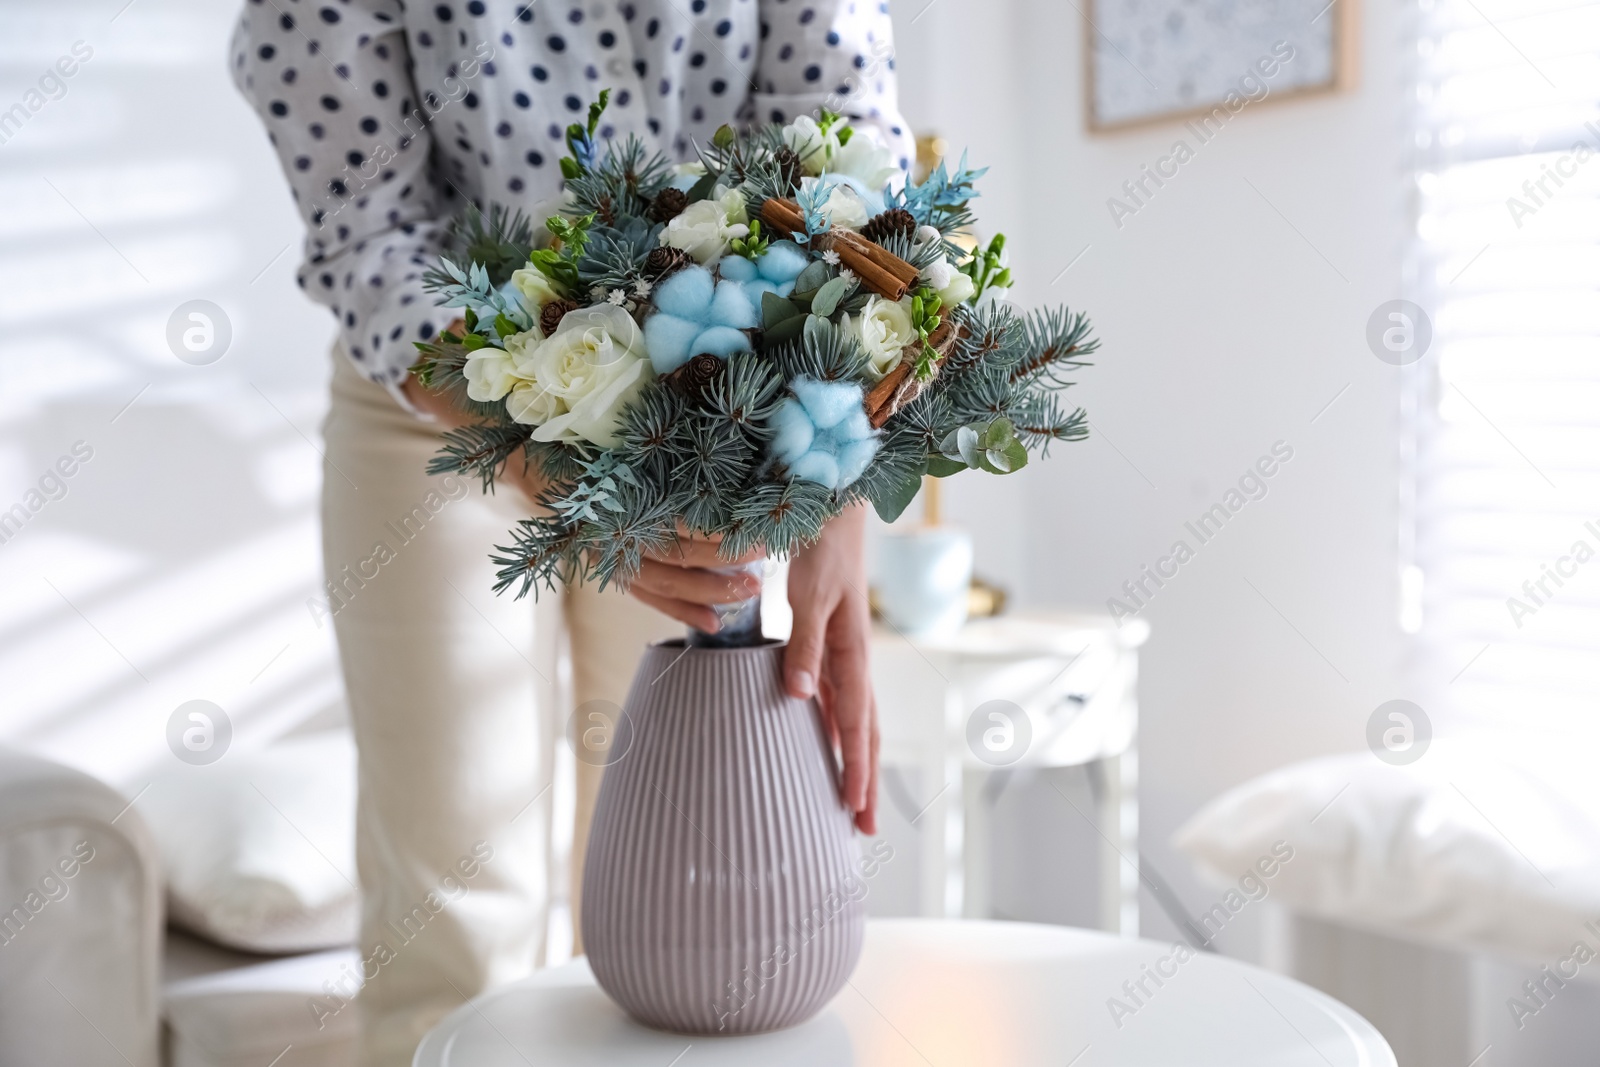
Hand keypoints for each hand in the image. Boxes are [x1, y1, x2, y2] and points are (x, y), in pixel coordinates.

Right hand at [405, 354, 762, 628]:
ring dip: (704, 590)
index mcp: (590, 466)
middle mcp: (587, 505)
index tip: (753, 525)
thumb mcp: (575, 359)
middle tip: (767, 559)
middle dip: (717, 560)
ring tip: (751, 594)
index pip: (656, 509)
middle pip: (662, 550)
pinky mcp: (592, 544)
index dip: (706, 525)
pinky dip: (675, 605)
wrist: (476, 406)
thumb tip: (693, 307)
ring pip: (651, 577)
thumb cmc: (534, 374)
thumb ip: (620, 350)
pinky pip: (636, 585)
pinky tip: (713, 619)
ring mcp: (587, 531)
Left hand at [785, 505, 877, 833]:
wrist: (831, 514)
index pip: (856, 725)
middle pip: (866, 735)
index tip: (854, 808)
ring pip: (856, 723)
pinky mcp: (832, 648)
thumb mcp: (810, 596)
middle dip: (866, 783)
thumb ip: (805, 646)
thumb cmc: (822, 552)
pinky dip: (838, 733)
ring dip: (856, 763)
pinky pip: (839, 702)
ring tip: (854, 803)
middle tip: (866, 830)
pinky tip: (828, 748)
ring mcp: (845, 658)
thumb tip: (799, 696)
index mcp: (853, 655)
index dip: (855, 768)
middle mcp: (854, 663)